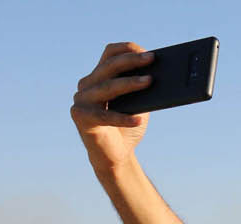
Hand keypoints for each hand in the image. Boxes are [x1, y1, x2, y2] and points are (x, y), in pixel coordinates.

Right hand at [71, 43, 155, 167]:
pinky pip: (105, 116)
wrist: (115, 156)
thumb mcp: (138, 104)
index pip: (109, 54)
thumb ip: (142, 89)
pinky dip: (123, 118)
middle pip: (109, 67)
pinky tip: (138, 120)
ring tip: (150, 81)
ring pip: (107, 87)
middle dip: (132, 62)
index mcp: (98, 77)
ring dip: (130, 83)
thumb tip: (158, 75)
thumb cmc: (127, 128)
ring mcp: (81, 100)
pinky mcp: (81, 118)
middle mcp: (86, 85)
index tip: (147, 51)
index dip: (126, 49)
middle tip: (152, 59)